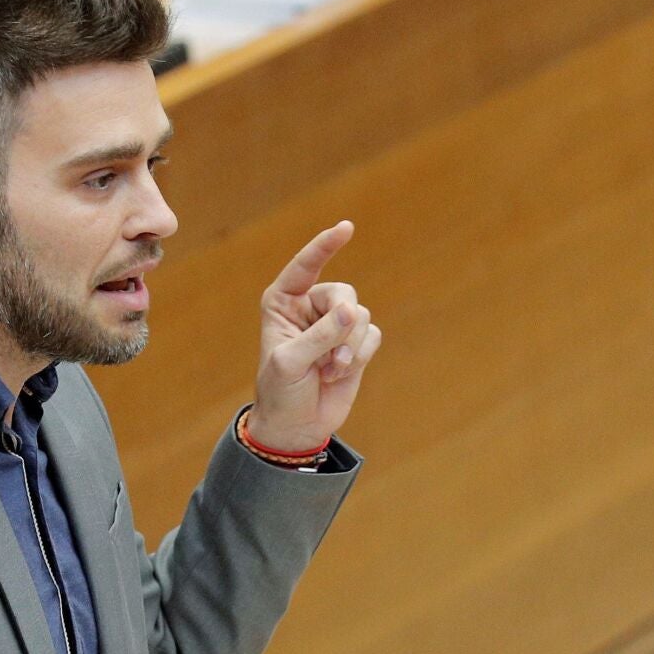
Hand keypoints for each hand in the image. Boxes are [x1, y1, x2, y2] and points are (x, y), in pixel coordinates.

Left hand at [250, 220, 382, 453]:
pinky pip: (373, 335)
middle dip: (342, 325)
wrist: (296, 425)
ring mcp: (334, 325)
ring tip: (330, 370)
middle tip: (331, 356)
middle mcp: (310, 308)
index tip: (347, 227)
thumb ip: (320, 335)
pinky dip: (361, 356)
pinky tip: (341, 373)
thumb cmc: (280, 391)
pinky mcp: (355, 343)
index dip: (325, 245)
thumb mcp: (291, 362)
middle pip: (344, 294)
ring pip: (361, 316)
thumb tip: (353, 312)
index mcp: (283, 301)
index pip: (306, 266)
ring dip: (350, 348)